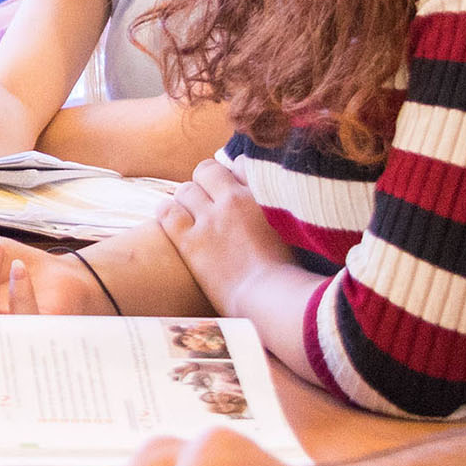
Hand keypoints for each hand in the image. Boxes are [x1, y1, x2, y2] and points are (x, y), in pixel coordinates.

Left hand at [157, 158, 289, 310]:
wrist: (272, 301)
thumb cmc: (292, 274)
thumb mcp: (298, 233)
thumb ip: (286, 213)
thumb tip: (284, 205)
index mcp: (264, 196)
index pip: (241, 164)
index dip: (234, 175)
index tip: (234, 189)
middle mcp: (235, 200)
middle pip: (208, 170)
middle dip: (206, 182)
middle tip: (209, 202)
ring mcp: (210, 219)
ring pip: (185, 189)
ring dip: (187, 199)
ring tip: (192, 216)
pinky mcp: (190, 241)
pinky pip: (167, 212)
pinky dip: (167, 213)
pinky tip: (173, 222)